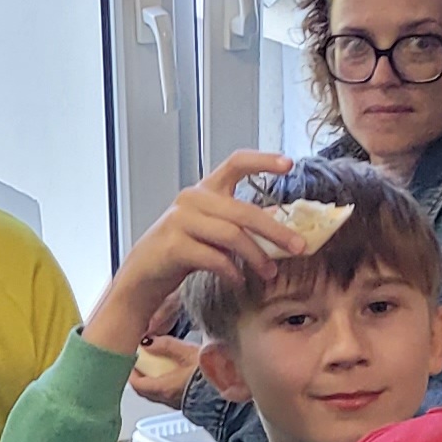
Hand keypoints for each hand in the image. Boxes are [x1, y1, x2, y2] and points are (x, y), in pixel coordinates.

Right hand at [79, 150, 296, 359]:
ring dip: (256, 256)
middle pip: (244, 211)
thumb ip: (239, 224)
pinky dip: (232, 271)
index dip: (263, 161)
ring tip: (269, 272)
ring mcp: (180, 221)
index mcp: (205, 190)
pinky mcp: (174, 245)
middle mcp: (192, 199)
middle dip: (276, 231)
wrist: (143, 275)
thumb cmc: (182, 251)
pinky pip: (214, 257)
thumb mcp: (213, 232)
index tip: (290, 164)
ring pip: (232, 235)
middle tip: (299, 247)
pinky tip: (239, 280)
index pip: (236, 163)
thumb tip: (280, 225)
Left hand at [129, 326, 205, 407]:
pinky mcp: (185, 404)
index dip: (129, 371)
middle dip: (139, 376)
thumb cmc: (211, 374)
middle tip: (138, 361)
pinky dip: (162, 384)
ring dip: (151, 380)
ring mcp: (175, 403)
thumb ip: (166, 346)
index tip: (128, 358)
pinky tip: (170, 373)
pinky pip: (167, 395)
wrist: (233, 390)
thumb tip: (148, 342)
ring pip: (155, 393)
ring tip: (153, 365)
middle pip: (144, 390)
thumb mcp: (188, 352)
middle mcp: (166, 399)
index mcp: (163, 388)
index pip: (136, 383)